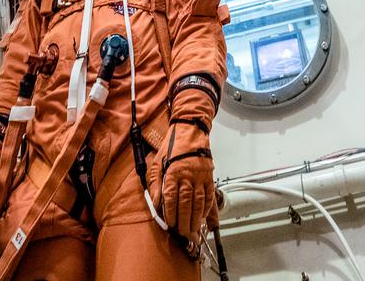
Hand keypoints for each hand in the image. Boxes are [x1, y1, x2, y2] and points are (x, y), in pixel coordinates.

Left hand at [157, 119, 214, 241]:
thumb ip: (155, 183)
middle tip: (183, 234)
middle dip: (184, 221)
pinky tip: (205, 217)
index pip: (171, 198)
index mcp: (173, 172)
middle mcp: (187, 175)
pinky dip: (208, 207)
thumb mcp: (157, 162)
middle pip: (186, 203)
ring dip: (197, 218)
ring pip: (199, 202)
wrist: (190, 130)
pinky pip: (210, 194)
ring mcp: (200, 176)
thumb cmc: (172, 146)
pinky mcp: (208, 175)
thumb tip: (155, 203)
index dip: (170, 214)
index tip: (170, 225)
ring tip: (194, 230)